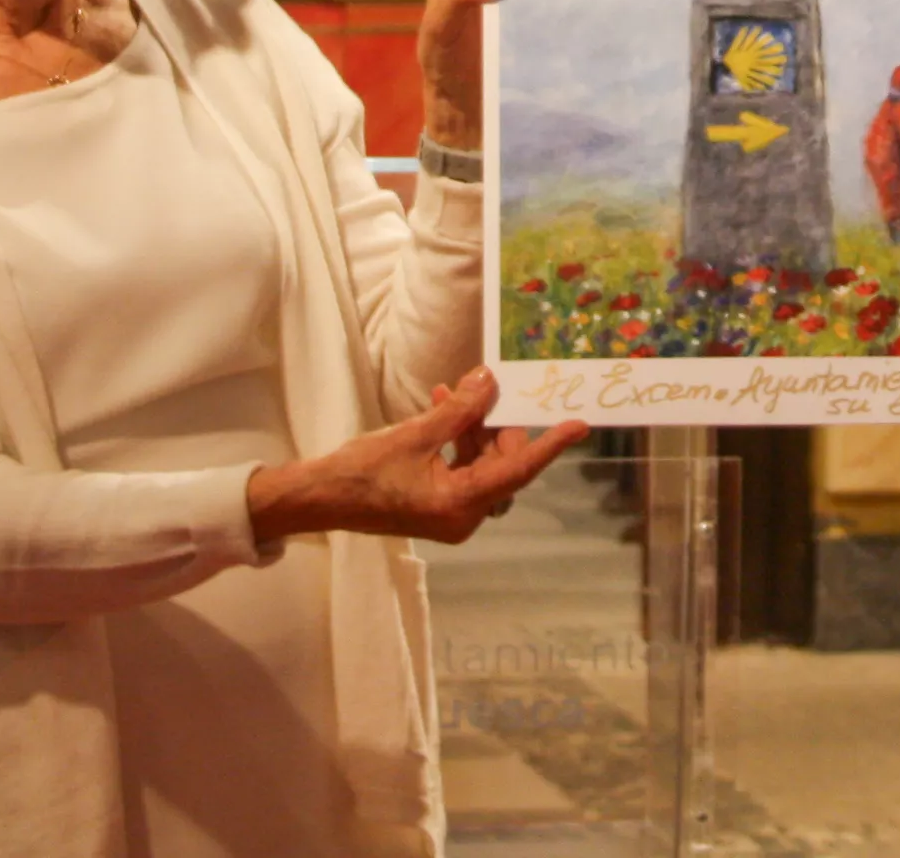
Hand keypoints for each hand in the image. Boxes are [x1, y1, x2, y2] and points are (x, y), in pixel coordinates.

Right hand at [248, 370, 588, 545]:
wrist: (321, 498)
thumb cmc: (363, 472)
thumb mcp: (415, 434)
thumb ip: (457, 409)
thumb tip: (489, 381)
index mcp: (460, 505)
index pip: (517, 470)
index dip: (549, 446)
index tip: (578, 426)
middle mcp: (462, 516)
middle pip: (500, 465)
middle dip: (496, 424)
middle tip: (487, 387)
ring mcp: (450, 514)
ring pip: (481, 464)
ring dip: (473, 428)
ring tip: (455, 392)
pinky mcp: (437, 505)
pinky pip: (462, 469)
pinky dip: (458, 440)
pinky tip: (441, 407)